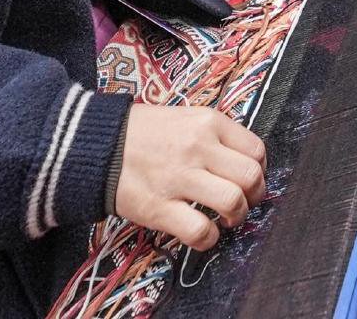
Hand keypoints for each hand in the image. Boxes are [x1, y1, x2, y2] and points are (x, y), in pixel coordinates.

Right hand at [114, 104, 266, 249]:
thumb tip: (244, 162)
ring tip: (225, 219)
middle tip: (242, 203)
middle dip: (254, 197)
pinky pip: (200, 231)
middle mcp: (198, 148)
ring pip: (233, 202)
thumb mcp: (185, 118)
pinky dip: (208, 238)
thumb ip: (215, 136)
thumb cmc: (143, 133)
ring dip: (236, 217)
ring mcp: (179, 178)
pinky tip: (202, 233)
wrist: (97, 145)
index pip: (256, 150)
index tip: (248, 180)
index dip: (259, 170)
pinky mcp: (159, 207)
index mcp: (208, 122)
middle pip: (251, 177)